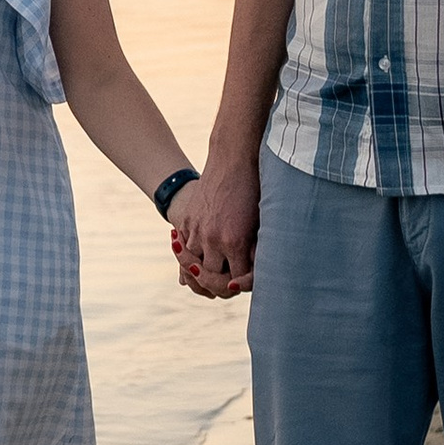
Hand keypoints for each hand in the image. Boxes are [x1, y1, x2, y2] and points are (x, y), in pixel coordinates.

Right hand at [170, 160, 257, 298]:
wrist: (234, 158)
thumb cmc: (255, 191)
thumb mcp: (259, 224)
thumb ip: (254, 252)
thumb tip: (250, 277)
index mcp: (235, 242)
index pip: (236, 281)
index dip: (241, 286)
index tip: (244, 283)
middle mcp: (213, 239)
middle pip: (212, 278)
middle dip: (221, 284)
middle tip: (228, 284)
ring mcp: (198, 229)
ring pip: (193, 266)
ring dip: (202, 271)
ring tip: (209, 273)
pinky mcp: (188, 220)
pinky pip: (184, 248)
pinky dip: (189, 256)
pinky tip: (196, 257)